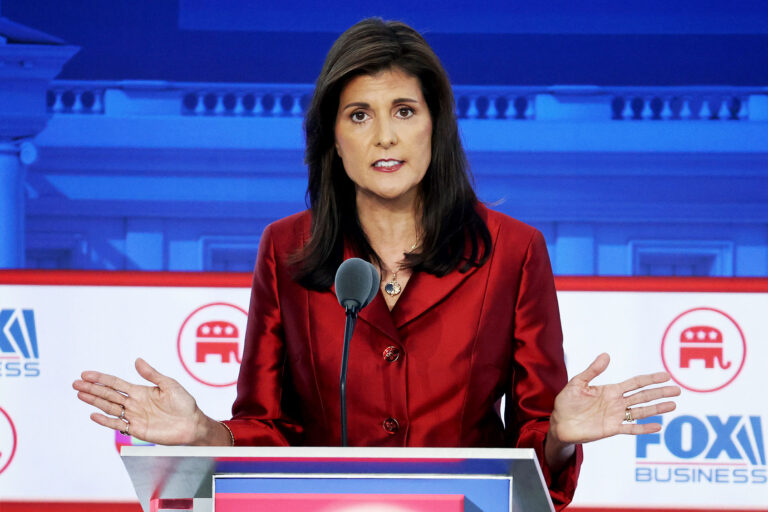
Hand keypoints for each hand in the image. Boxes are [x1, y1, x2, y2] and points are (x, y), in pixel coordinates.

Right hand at [73, 358, 226, 445]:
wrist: (192, 424)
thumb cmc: (184, 403)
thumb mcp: (169, 385)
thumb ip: (152, 374)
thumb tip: (137, 360)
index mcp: (141, 391)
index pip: (116, 383)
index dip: (101, 379)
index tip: (86, 374)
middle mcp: (134, 403)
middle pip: (108, 394)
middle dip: (92, 388)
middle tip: (76, 383)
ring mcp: (134, 416)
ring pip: (109, 407)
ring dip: (94, 401)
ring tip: (79, 394)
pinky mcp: (137, 429)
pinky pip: (117, 424)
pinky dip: (105, 420)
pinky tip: (93, 414)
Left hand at [549, 353, 680, 445]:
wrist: (559, 422)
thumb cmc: (567, 402)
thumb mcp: (578, 383)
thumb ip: (593, 371)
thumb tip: (606, 355)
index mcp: (610, 390)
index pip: (635, 383)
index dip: (650, 379)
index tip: (665, 376)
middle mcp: (617, 402)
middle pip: (643, 396)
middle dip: (660, 392)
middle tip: (677, 390)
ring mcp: (616, 416)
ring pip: (641, 411)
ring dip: (657, 408)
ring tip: (673, 405)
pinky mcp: (611, 429)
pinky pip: (631, 428)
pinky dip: (644, 428)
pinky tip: (657, 427)